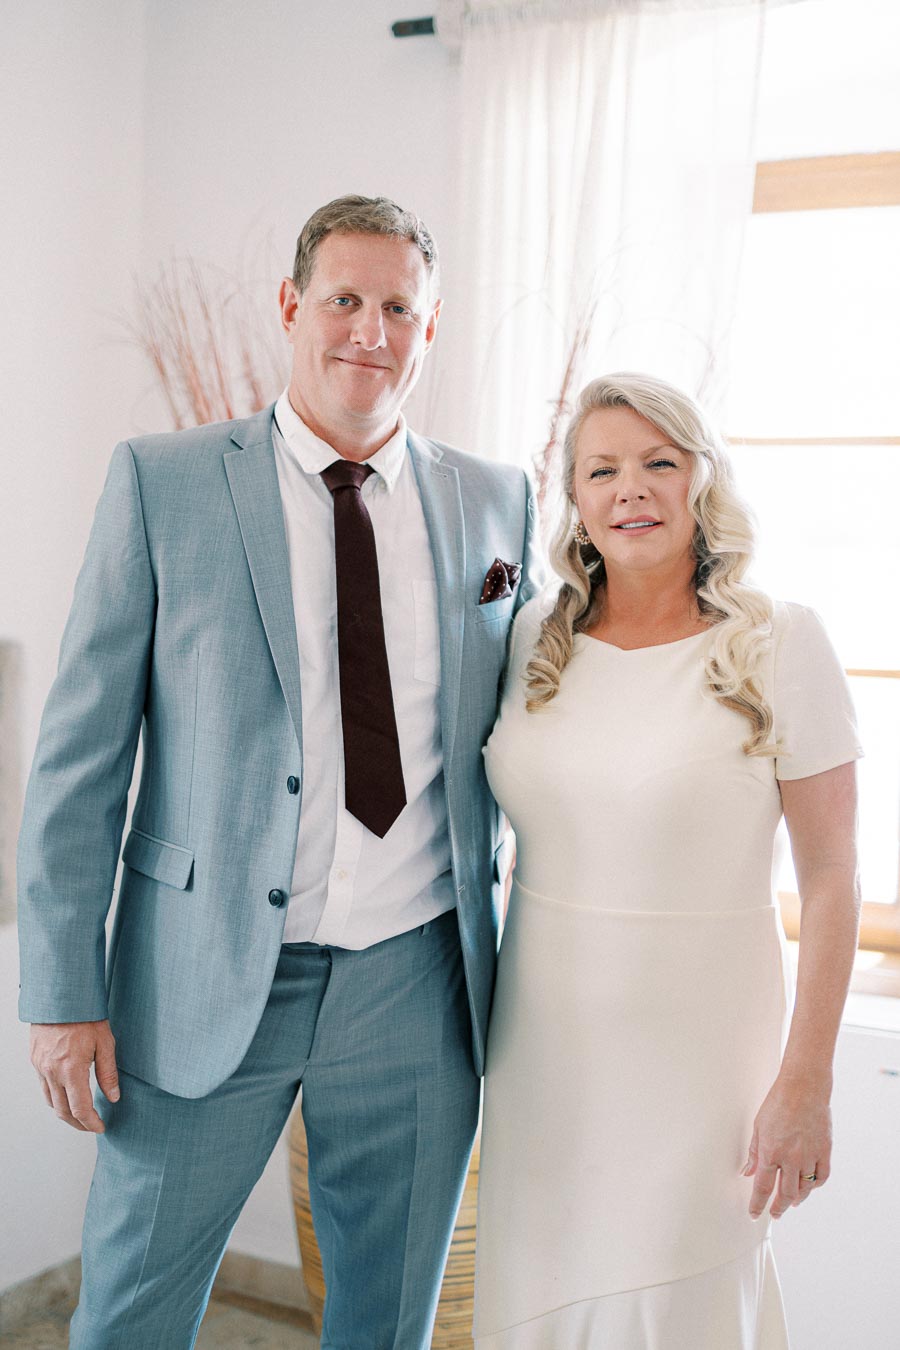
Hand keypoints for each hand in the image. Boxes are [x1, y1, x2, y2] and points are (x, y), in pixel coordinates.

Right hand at [30, 1020, 119, 1132]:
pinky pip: (43, 1087)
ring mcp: (41, 1067)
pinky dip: (55, 1098)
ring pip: (50, 1102)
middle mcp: (52, 1072)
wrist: (61, 996)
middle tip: (92, 1126)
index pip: (80, 1109)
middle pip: (62, 1111)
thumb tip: (113, 1096)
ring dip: (65, 1113)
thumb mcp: (105, 1042)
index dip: (91, 1123)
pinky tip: (66, 1096)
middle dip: (78, 1124)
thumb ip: (108, 1073)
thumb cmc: (85, 1015)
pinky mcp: (36, 1060)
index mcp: (71, 1069)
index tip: (100, 1127)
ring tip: (80, 1115)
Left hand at [742, 1074, 831, 1219]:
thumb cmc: (778, 1102)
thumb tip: (747, 1173)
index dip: (758, 1204)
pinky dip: (815, 1185)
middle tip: (775, 1213)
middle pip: (785, 1194)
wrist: (803, 1088)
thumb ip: (754, 1153)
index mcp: (771, 1152)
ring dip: (797, 1200)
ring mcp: (810, 1156)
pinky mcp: (824, 1151)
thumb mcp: (758, 1127)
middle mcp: (791, 1158)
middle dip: (778, 1207)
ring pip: (804, 1189)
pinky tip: (809, 1186)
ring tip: (791, 1203)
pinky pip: (822, 1176)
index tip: (755, 1213)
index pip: (763, 1188)